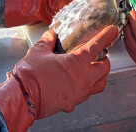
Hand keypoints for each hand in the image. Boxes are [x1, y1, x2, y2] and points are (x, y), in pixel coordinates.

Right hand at [0, 25, 118, 131]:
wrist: (22, 97)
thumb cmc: (31, 74)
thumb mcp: (39, 51)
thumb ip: (48, 41)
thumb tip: (51, 35)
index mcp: (78, 61)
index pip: (98, 46)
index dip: (107, 37)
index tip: (113, 31)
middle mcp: (84, 78)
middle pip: (105, 69)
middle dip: (104, 61)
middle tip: (99, 55)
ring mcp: (79, 93)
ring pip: (99, 85)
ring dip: (99, 77)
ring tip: (92, 71)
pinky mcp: (72, 104)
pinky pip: (84, 96)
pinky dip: (84, 89)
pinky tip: (75, 85)